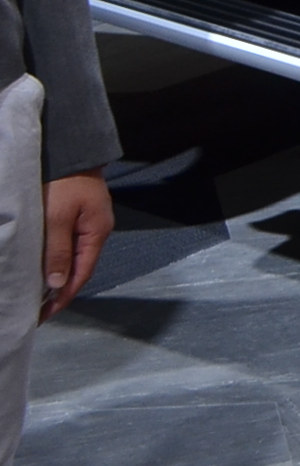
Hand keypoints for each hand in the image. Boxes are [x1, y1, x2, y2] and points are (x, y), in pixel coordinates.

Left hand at [39, 170, 111, 321]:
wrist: (70, 149)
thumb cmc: (63, 183)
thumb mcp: (56, 218)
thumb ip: (57, 252)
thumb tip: (58, 284)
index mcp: (97, 232)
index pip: (81, 274)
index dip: (63, 297)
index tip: (43, 315)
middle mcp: (97, 229)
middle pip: (80, 267)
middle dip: (59, 289)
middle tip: (36, 308)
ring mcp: (90, 220)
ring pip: (73, 255)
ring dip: (57, 273)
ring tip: (36, 290)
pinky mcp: (79, 212)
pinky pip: (69, 242)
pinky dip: (57, 257)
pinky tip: (44, 262)